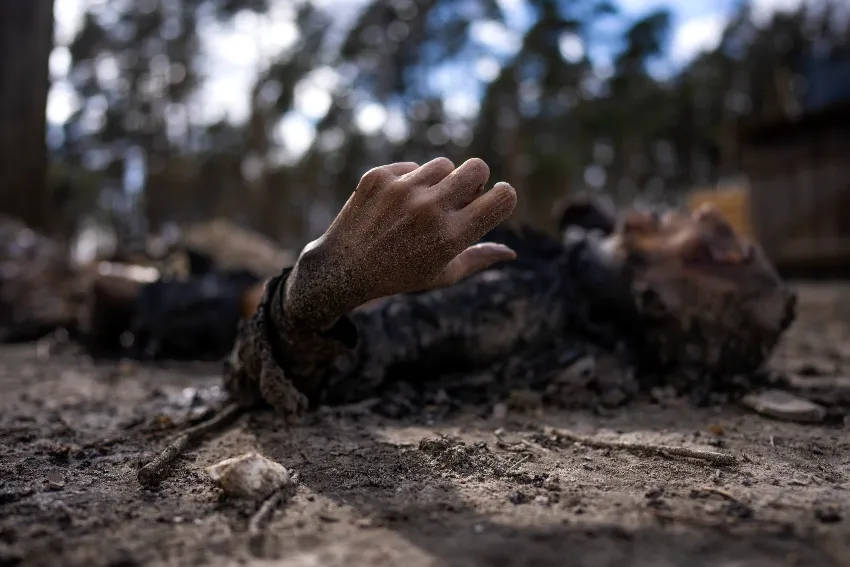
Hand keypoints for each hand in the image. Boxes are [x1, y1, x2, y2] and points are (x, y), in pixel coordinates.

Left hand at [284, 157, 516, 329]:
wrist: (341, 269)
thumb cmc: (400, 275)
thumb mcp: (442, 275)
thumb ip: (479, 259)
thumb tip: (511, 253)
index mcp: (451, 237)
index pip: (502, 198)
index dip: (504, 195)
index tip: (494, 199)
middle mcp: (429, 210)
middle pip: (477, 167)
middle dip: (476, 178)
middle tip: (460, 195)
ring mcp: (402, 190)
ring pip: (443, 165)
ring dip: (440, 181)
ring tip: (421, 206)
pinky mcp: (379, 177)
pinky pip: (413, 167)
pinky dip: (410, 182)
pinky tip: (395, 206)